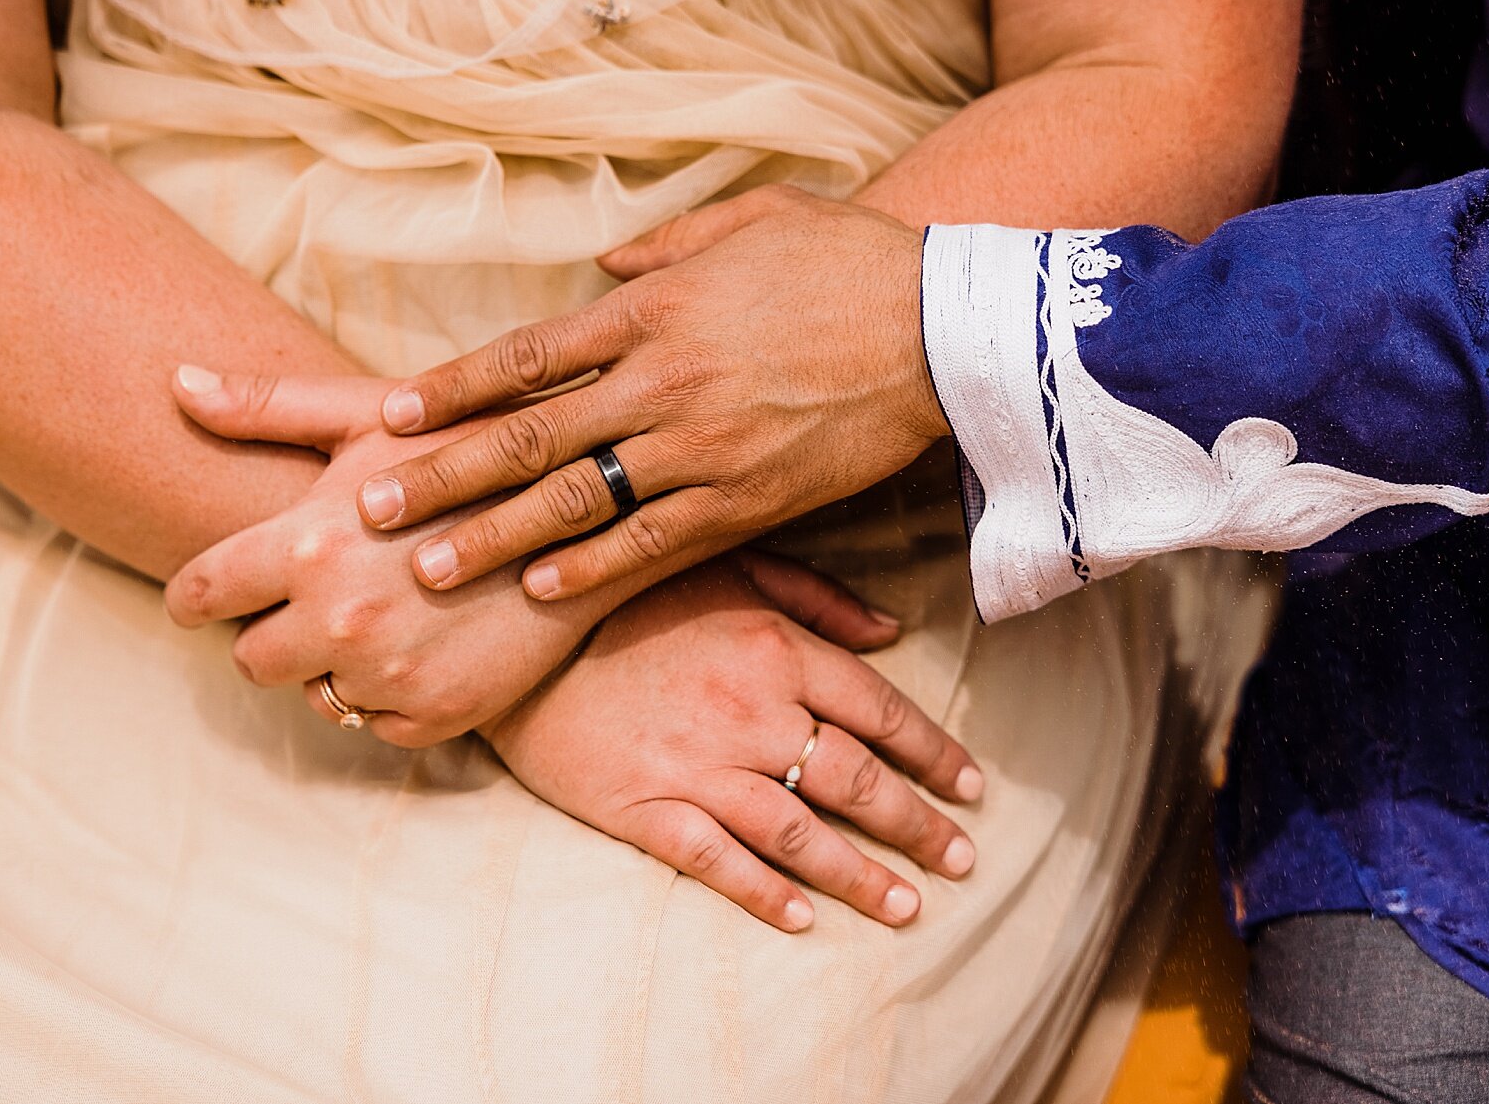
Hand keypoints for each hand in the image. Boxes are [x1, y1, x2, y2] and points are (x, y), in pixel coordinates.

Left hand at [162, 367, 632, 746]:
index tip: (216, 589)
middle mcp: (342, 619)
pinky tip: (429, 640)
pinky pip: (377, 723)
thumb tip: (176, 381)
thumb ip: (269, 407)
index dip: (200, 590)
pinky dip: (394, 693)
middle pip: (250, 658)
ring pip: (316, 695)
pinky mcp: (439, 715)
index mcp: (309, 544)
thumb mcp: (375, 417)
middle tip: (321, 593)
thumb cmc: (474, 445)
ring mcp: (392, 675)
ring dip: (338, 662)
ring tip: (389, 608)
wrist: (594, 510)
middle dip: (274, 627)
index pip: (200, 592)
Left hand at [349, 186, 949, 600]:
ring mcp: (704, 448)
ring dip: (496, 537)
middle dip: (443, 474)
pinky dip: (594, 570)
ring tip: (428, 568)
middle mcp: (663, 382)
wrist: (945, 327)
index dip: (452, 390)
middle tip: (367, 505)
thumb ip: (671, 245)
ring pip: (578, 502)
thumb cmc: (850, 261)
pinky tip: (541, 592)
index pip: (527, 357)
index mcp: (656, 311)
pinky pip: (657, 544)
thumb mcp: (756, 220)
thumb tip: (610, 270)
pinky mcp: (751, 500)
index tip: (391, 416)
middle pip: (529, 437)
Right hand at [481, 552, 982, 931]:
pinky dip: (764, 893)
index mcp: (776, 648)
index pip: (878, 710)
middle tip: (962, 859)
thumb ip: (816, 599)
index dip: (933, 753)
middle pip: (854, 779)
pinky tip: (806, 919)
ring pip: (799, 830)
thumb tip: (892, 632)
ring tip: (908, 905)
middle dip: (918, 824)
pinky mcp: (645, 807)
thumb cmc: (631, 595)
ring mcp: (696, 764)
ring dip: (861, 874)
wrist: (517, 634)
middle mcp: (749, 711)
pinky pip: (716, 860)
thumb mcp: (730, 568)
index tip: (971, 785)